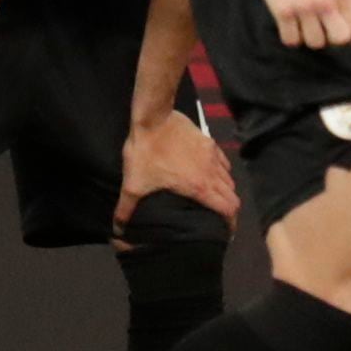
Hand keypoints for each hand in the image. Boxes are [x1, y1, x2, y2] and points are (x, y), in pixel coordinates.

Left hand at [115, 108, 236, 236]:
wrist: (153, 117)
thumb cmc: (145, 153)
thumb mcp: (133, 184)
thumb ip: (126, 208)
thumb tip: (117, 229)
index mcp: (199, 187)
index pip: (228, 209)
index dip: (231, 224)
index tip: (227, 232)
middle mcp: (212, 173)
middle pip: (233, 196)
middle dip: (229, 210)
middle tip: (219, 218)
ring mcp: (212, 156)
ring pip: (229, 179)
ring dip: (225, 191)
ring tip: (214, 198)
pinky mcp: (209, 142)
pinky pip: (223, 162)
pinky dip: (221, 172)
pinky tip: (210, 173)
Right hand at [259, 0, 350, 48]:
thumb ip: (347, 3)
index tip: (340, 29)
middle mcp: (326, 2)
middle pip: (339, 40)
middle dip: (332, 39)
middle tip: (323, 30)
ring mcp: (304, 8)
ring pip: (314, 43)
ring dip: (309, 37)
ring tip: (305, 25)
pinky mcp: (283, 11)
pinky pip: (291, 41)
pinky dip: (291, 37)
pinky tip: (292, 25)